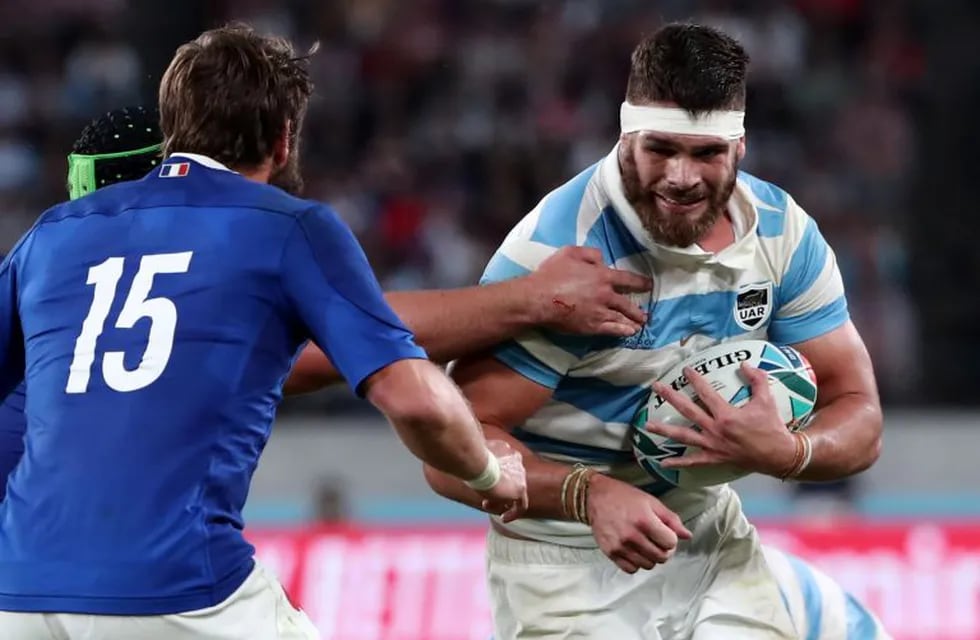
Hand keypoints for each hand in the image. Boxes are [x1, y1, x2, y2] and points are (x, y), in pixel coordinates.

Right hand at [476, 440, 528, 521]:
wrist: (475, 460)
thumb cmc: (468, 456)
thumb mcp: (473, 455)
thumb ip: (477, 456)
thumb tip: (467, 452)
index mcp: (506, 450)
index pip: (505, 466)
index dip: (495, 477)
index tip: (483, 483)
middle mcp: (516, 461)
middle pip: (510, 480)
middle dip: (498, 489)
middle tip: (485, 497)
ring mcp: (519, 474)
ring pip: (514, 492)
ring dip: (501, 501)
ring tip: (487, 505)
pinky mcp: (520, 488)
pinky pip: (521, 505)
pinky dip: (513, 513)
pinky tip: (504, 518)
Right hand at [531, 246, 650, 336]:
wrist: (538, 298)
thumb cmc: (551, 273)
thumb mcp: (570, 252)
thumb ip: (590, 253)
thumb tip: (603, 259)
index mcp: (602, 276)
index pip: (627, 279)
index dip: (640, 282)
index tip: (648, 285)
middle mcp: (605, 295)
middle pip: (627, 303)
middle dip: (638, 309)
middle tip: (646, 314)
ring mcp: (600, 312)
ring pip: (622, 318)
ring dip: (633, 321)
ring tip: (640, 325)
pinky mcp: (592, 326)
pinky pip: (612, 330)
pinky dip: (622, 331)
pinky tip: (629, 332)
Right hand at [587, 473, 691, 573]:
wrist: (595, 497)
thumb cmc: (623, 497)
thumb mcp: (651, 502)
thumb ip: (671, 519)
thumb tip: (687, 535)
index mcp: (644, 521)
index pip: (670, 543)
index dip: (671, 539)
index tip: (666, 534)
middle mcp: (632, 536)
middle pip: (661, 557)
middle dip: (664, 550)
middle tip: (658, 541)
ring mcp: (620, 546)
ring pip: (648, 565)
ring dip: (650, 557)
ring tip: (645, 544)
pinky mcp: (610, 553)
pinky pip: (631, 569)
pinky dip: (636, 563)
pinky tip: (634, 551)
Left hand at [646, 363, 797, 476]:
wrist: (778, 455)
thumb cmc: (772, 427)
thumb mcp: (767, 400)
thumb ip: (757, 379)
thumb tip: (745, 364)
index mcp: (726, 415)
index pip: (706, 393)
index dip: (695, 380)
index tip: (685, 370)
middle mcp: (715, 430)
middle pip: (687, 411)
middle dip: (670, 397)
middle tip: (656, 388)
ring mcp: (712, 445)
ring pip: (683, 437)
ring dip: (664, 431)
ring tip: (647, 425)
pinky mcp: (714, 458)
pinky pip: (693, 461)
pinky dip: (678, 463)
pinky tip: (662, 462)